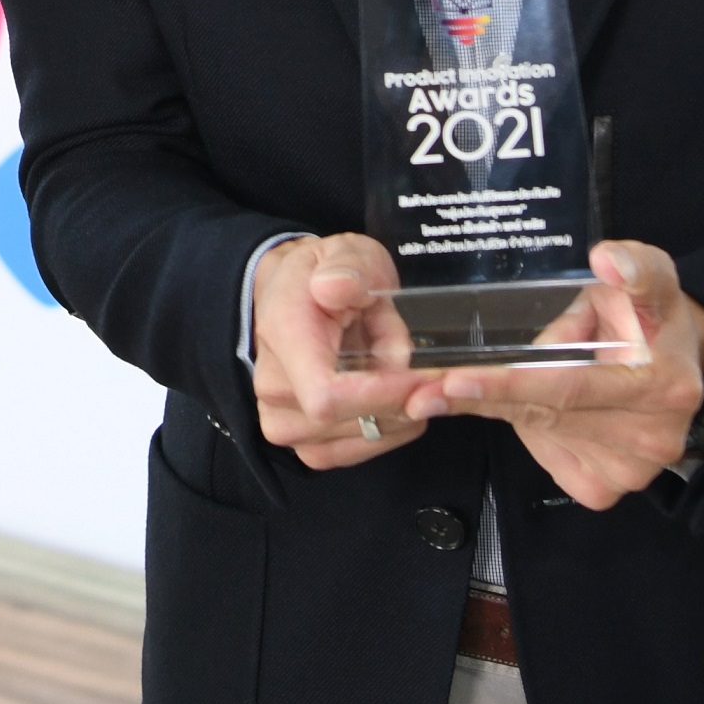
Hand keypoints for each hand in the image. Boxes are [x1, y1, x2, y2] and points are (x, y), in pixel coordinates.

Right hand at [250, 231, 444, 469]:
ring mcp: (284, 422)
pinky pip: (360, 452)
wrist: (289, 296)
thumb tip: (340, 289)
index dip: (385, 394)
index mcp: (284, 336)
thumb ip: (349, 268)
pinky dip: (390, 429)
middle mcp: (274, 388)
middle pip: (354, 421)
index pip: (328, 395)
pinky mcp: (303, 443)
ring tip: (402, 371)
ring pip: (365, 438)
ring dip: (401, 412)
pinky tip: (395, 399)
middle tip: (429, 365)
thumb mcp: (346, 252)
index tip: (426, 375)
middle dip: (406, 397)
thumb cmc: (323, 275)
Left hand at [432, 240, 703, 509]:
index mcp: (663, 386)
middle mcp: (650, 440)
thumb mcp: (654, 279)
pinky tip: (542, 404)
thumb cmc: (653, 319)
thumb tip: (607, 260)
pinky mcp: (603, 489)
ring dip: (503, 404)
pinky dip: (529, 426)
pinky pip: (544, 454)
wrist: (678, 369)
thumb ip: (633, 266)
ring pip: (537, 432)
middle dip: (477, 398)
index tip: (453, 380)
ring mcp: (628, 473)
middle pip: (542, 415)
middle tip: (418, 389)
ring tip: (508, 372)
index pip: (569, 387)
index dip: (509, 384)